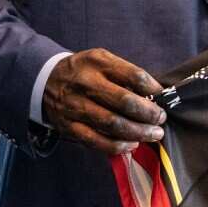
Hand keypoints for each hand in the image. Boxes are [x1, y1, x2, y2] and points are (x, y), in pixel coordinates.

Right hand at [42, 48, 166, 154]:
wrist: (44, 80)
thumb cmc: (83, 71)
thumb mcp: (100, 60)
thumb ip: (124, 73)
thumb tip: (154, 94)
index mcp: (97, 62)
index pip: (133, 75)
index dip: (152, 88)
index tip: (162, 96)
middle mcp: (85, 83)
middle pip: (124, 101)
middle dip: (148, 113)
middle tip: (161, 119)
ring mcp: (76, 106)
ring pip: (113, 124)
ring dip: (138, 132)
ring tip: (154, 134)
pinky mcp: (69, 126)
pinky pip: (97, 141)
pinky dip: (117, 145)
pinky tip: (131, 144)